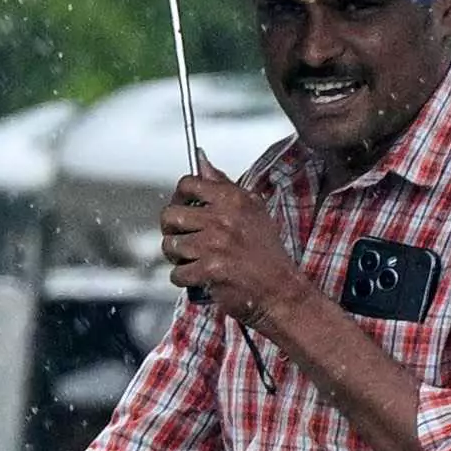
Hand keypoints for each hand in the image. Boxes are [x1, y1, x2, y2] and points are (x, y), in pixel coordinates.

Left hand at [160, 171, 312, 325]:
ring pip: (171, 245)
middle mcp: (223, 218)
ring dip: (177, 256)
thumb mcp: (252, 209)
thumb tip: (201, 161)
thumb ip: (224, 184)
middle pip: (170, 215)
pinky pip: (177, 272)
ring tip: (192, 260)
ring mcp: (215, 244)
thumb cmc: (266, 252)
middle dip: (171, 230)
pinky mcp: (210, 270)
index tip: (181, 207)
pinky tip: (197, 277)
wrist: (280, 289)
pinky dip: (183, 278)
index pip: (188, 184)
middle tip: (181, 239)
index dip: (178, 197)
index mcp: (233, 199)